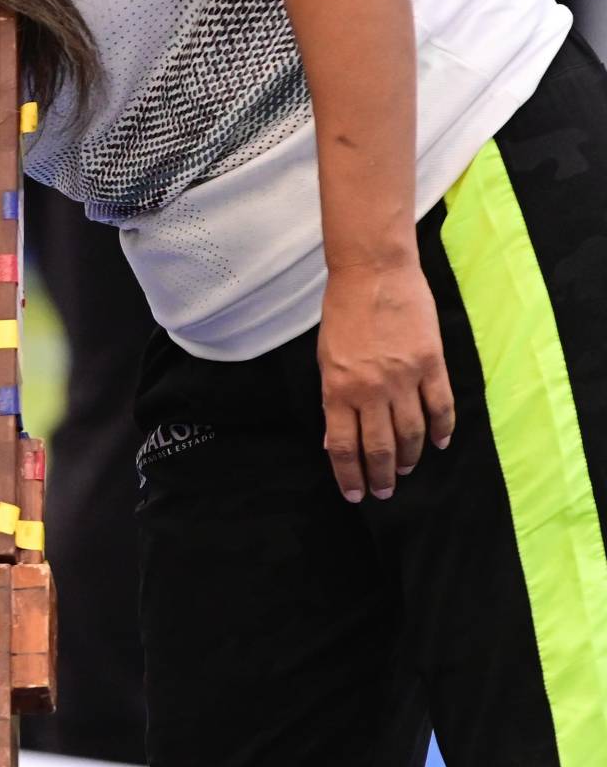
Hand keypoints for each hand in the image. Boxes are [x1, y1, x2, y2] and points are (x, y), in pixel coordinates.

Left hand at [318, 259, 455, 502]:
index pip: (343, 446)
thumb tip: (334, 438)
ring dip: (408, 457)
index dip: (348, 475)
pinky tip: (438, 444)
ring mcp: (404, 378)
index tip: (355, 493)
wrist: (373, 273)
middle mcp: (371, 390)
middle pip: (378, 447)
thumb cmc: (343, 312)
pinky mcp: (431, 365)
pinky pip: (440, 407)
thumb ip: (332, 399)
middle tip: (384, 491)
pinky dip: (441, 429)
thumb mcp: (325, 357)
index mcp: (338, 389)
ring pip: (411, 433)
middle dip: (381, 476)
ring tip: (405, 470)